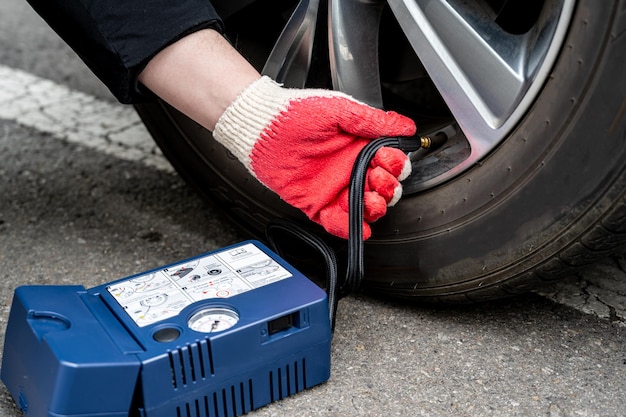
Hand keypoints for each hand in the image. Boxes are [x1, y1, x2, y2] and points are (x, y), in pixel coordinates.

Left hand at [213, 76, 415, 238]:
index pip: (390, 162)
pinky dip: (350, 228)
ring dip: (375, 208)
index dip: (395, 165)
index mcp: (360, 146)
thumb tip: (405, 126)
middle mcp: (350, 168)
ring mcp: (335, 188)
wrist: (262, 127)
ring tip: (372, 201)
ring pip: (365, 207)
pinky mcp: (316, 204)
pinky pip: (337, 222)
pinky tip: (358, 226)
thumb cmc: (296, 112)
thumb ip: (373, 121)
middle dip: (389, 188)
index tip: (390, 161)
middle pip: (383, 188)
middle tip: (379, 179)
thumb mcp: (340, 110)